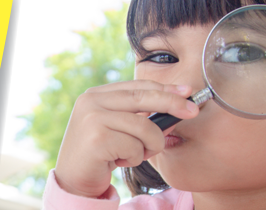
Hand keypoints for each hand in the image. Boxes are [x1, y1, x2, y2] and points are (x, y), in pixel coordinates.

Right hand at [54, 80, 198, 197]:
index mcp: (97, 94)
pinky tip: (118, 161)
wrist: (73, 180)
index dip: (164, 88)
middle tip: (192, 111)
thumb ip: (142, 116)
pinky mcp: (97, 138)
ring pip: (144, 127)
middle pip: (143, 97)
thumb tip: (179, 108)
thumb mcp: (120, 129)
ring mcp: (92, 118)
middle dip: (172, 104)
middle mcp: (91, 101)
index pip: (137, 85)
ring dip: (149, 146)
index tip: (186, 92)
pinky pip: (134, 147)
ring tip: (134, 154)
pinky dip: (134, 158)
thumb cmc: (101, 154)